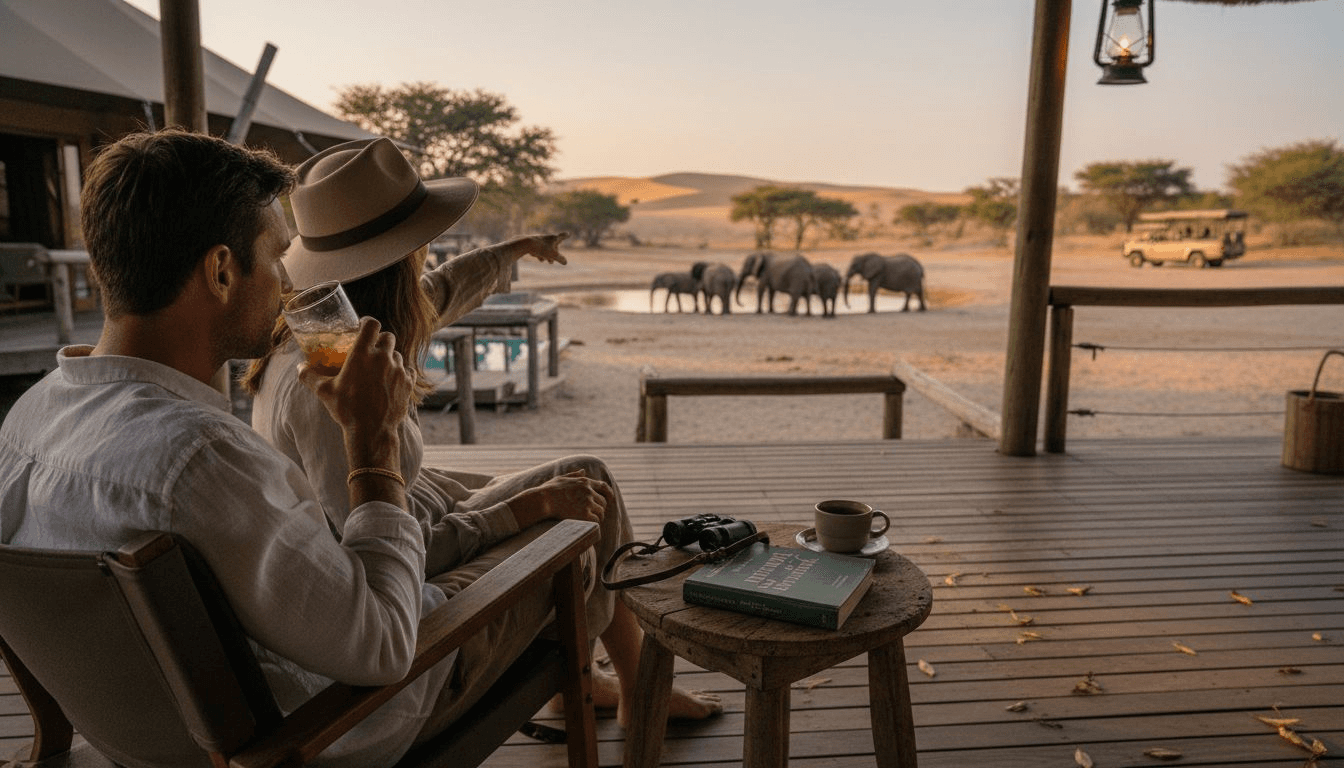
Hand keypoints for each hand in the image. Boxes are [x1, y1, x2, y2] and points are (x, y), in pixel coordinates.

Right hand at [298, 317, 412, 467]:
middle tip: (371, 349)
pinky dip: (401, 373)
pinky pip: (408, 371)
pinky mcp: (408, 383)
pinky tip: (392, 381)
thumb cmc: (347, 409)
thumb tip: (299, 368)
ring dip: (390, 358)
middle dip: (380, 340)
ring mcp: (398, 370)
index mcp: (362, 354)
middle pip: (388, 336)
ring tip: (379, 369)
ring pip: (398, 354)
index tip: (362, 328)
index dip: (367, 323)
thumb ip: (309, 376)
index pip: (371, 324)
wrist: (372, 431)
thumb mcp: (324, 392)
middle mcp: (383, 357)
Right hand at [507, 469, 613, 528]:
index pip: (603, 486)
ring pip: (601, 512)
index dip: (609, 493)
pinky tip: (588, 525)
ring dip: (597, 516)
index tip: (611, 498)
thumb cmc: (548, 490)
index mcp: (584, 482)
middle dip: (600, 508)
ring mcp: (587, 502)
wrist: (542, 500)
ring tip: (590, 521)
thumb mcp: (561, 478)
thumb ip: (574, 475)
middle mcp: (589, 491)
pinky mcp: (584, 514)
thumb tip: (583, 471)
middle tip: (594, 514)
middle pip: (603, 501)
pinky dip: (594, 523)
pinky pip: (596, 520)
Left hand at [523, 233, 568, 265]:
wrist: (525, 244)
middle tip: (553, 260)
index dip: (565, 236)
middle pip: (554, 245)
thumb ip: (560, 259)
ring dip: (547, 255)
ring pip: (546, 248)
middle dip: (554, 253)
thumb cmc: (541, 248)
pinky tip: (537, 257)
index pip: (562, 236)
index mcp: (554, 238)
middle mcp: (548, 238)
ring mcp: (540, 240)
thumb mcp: (553, 255)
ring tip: (546, 261)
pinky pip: (539, 249)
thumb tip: (565, 262)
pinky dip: (539, 254)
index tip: (568, 234)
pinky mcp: (533, 243)